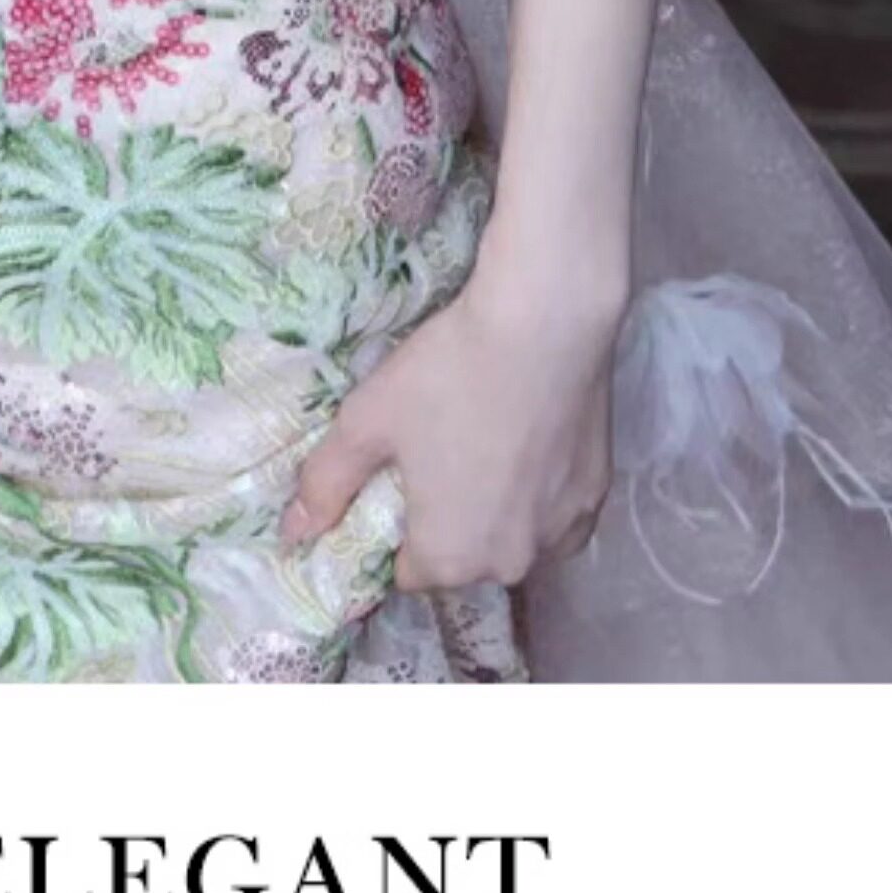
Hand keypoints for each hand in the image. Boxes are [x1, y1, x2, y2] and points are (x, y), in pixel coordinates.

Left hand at [278, 265, 622, 595]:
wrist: (546, 321)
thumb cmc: (448, 373)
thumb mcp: (368, 420)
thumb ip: (326, 484)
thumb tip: (293, 535)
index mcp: (449, 558)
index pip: (407, 571)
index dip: (396, 528)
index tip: (399, 479)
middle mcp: (509, 563)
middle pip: (464, 558)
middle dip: (449, 522)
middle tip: (442, 450)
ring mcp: (562, 533)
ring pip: (512, 537)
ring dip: (498, 511)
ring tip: (488, 442)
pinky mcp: (598, 497)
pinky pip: (554, 515)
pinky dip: (540, 493)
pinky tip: (530, 443)